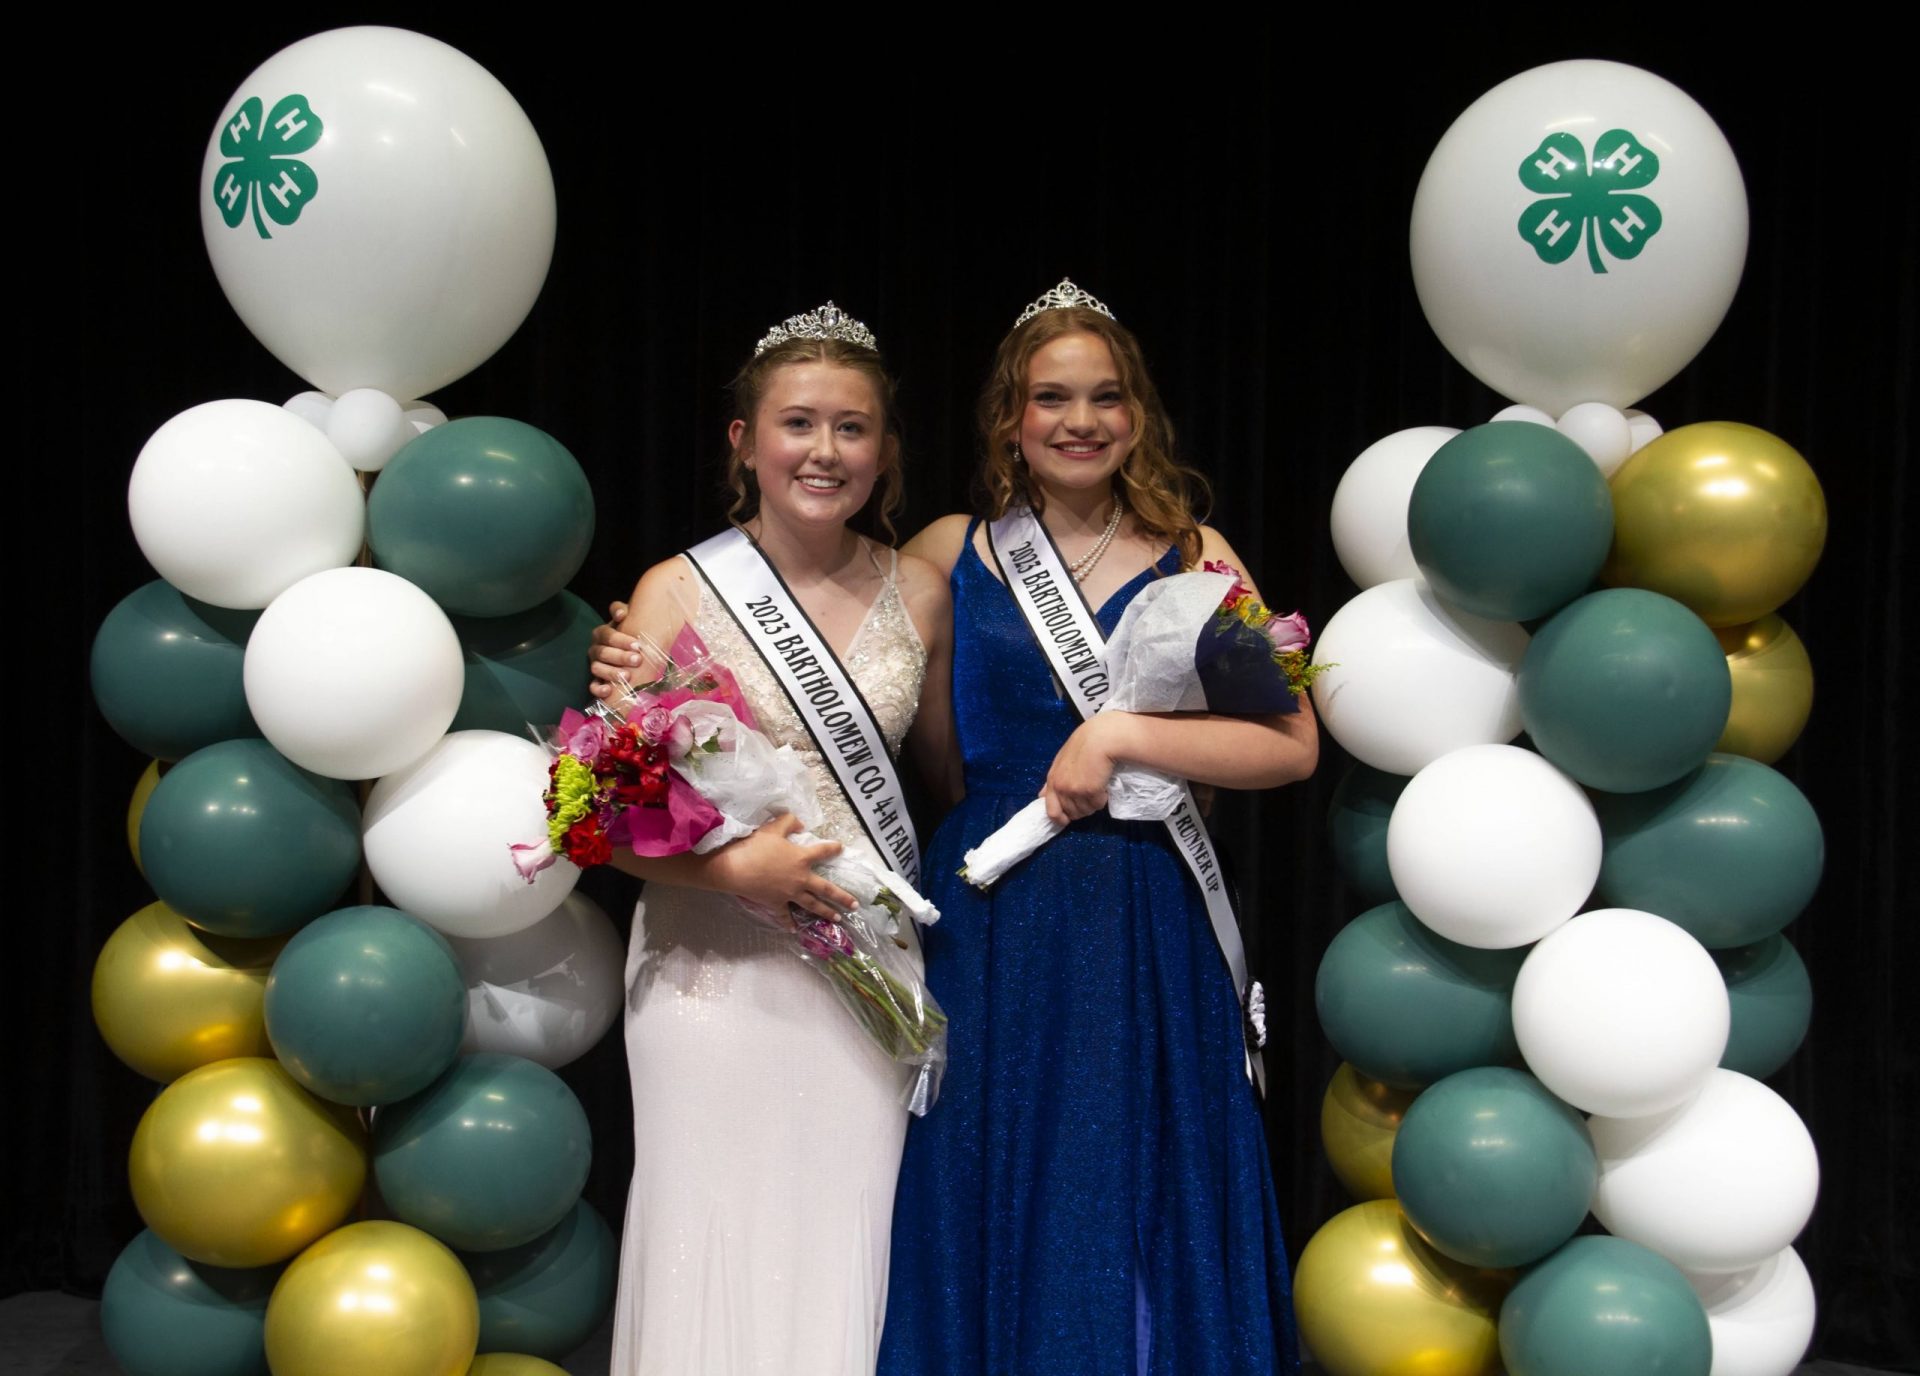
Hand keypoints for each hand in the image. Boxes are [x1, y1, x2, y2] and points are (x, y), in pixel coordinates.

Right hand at [588, 600, 640, 699]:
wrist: (633, 649)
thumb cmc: (631, 634)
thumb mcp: (629, 620)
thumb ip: (622, 611)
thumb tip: (621, 613)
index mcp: (602, 633)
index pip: (607, 635)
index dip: (621, 640)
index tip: (637, 645)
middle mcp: (596, 648)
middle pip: (603, 653)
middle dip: (621, 657)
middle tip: (637, 660)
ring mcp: (595, 664)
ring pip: (597, 668)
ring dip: (612, 673)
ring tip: (627, 677)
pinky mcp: (596, 680)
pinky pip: (593, 686)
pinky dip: (599, 689)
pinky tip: (608, 691)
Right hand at [711, 813, 855, 919]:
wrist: (736, 869)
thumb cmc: (755, 846)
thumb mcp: (773, 828)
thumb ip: (789, 822)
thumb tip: (801, 824)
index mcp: (802, 858)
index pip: (822, 851)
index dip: (833, 848)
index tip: (841, 848)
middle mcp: (801, 879)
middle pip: (826, 889)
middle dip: (842, 897)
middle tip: (855, 905)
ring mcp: (789, 894)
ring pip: (812, 905)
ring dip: (826, 912)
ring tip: (838, 918)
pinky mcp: (776, 904)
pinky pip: (784, 915)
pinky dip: (789, 923)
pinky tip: (794, 929)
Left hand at [1039, 715, 1122, 825]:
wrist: (1099, 739)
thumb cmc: (1083, 746)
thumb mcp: (1061, 762)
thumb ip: (1052, 781)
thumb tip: (1042, 795)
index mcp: (1052, 780)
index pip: (1051, 811)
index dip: (1060, 819)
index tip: (1067, 820)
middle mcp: (1061, 788)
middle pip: (1072, 813)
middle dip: (1082, 808)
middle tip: (1090, 795)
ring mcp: (1075, 791)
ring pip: (1087, 811)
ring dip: (1093, 803)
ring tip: (1097, 786)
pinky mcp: (1090, 791)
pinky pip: (1098, 804)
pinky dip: (1103, 798)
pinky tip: (1103, 784)